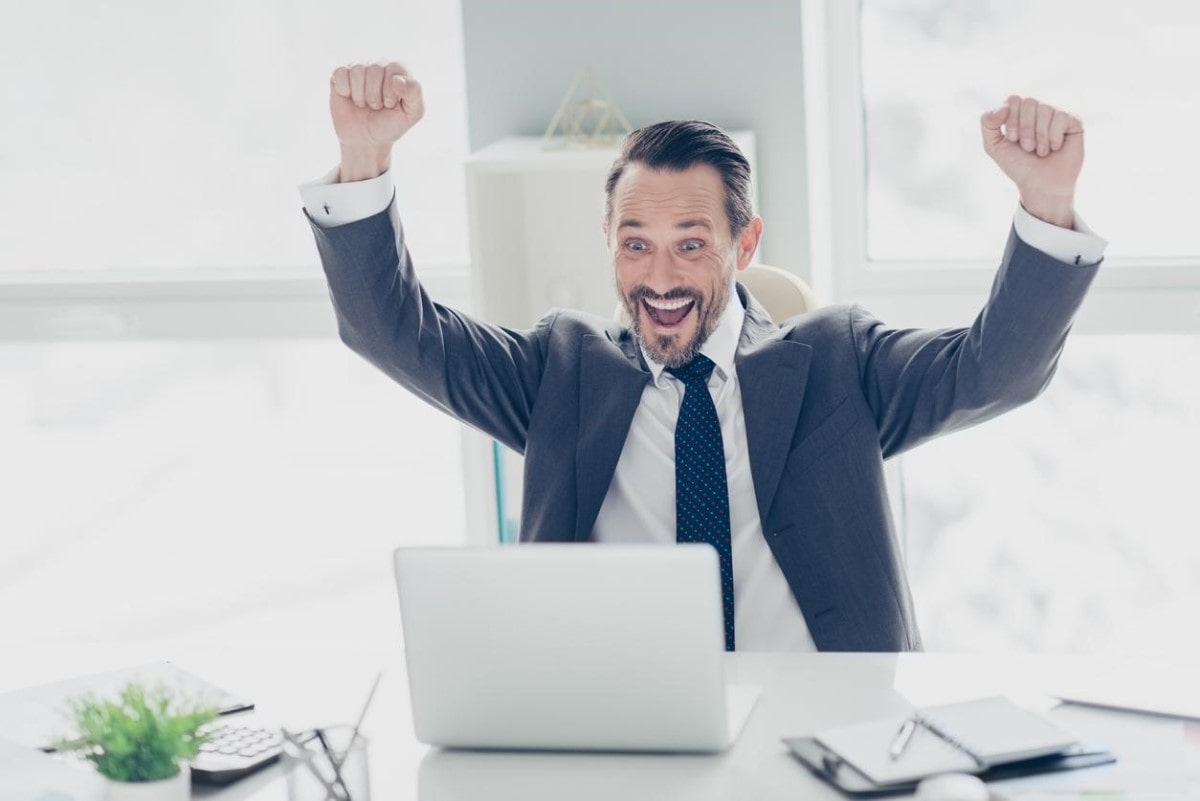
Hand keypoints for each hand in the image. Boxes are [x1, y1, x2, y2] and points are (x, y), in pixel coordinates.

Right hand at [329, 61, 424, 180]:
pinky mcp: (340, 75)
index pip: (394, 68)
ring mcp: (358, 68)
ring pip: (357, 70)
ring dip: (360, 96)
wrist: (366, 140)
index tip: (390, 105)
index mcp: (398, 70)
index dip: (390, 91)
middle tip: (375, 106)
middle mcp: (379, 65)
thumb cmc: (390, 125)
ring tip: (363, 104)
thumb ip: (415, 93)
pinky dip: (345, 91)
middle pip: (375, 68)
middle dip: (375, 96)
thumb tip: (397, 79)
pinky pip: (340, 73)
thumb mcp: (412, 114)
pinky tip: (349, 98)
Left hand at [980, 96, 1082, 227]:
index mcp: (1020, 111)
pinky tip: (1055, 147)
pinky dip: (1053, 137)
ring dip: (1039, 136)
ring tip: (1041, 150)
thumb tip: (1004, 107)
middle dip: (1025, 129)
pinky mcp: (1074, 121)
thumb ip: (987, 123)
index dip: (1011, 121)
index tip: (1013, 139)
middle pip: (1029, 102)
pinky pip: (1061, 116)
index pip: (1013, 99)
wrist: (1040, 185)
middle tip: (1028, 147)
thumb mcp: (993, 145)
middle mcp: (1039, 109)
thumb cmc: (1019, 165)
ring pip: (1045, 108)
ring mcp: (1057, 114)